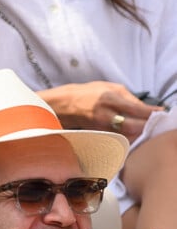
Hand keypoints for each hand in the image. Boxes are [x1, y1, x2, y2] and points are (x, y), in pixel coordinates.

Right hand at [39, 81, 162, 142]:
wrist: (66, 105)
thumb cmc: (89, 93)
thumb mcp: (109, 88)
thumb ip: (129, 98)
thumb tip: (146, 108)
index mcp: (110, 99)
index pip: (137, 109)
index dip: (152, 113)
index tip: (162, 113)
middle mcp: (106, 115)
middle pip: (134, 126)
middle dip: (147, 127)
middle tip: (157, 125)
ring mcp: (102, 128)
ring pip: (127, 136)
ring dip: (139, 134)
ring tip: (147, 131)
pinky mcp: (99, 136)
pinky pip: (118, 140)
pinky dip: (129, 139)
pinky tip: (134, 136)